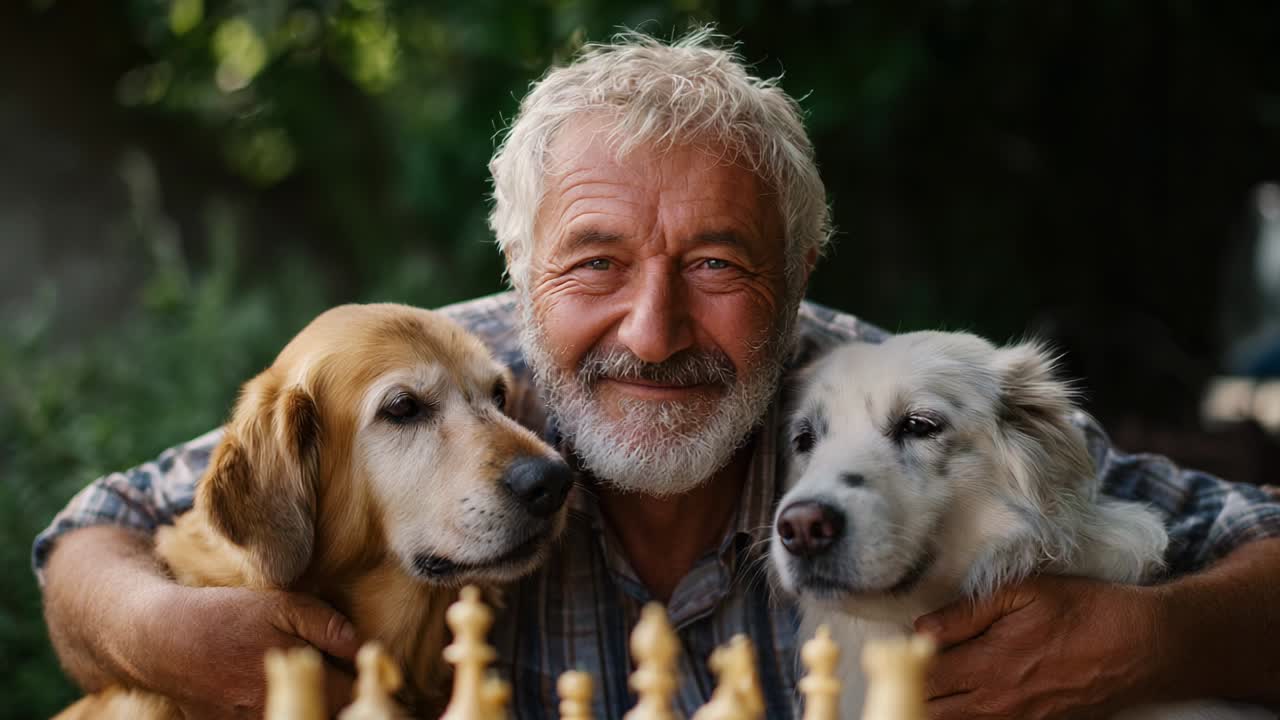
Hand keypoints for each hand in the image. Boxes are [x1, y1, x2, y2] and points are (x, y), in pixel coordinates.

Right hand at [137, 585, 362, 718]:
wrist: (164, 640)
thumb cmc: (226, 616)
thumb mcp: (281, 605)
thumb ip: (326, 625)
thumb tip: (362, 646)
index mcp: (290, 678)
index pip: (349, 695)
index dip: (364, 682)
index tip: (369, 671)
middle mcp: (270, 710)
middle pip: (325, 715)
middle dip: (341, 701)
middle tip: (345, 681)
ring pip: (297, 719)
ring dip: (312, 707)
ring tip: (316, 687)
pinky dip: (282, 711)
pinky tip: (280, 694)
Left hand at [913, 576, 1166, 719]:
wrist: (1145, 646)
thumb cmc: (1084, 611)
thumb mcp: (1023, 593)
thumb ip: (966, 613)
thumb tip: (920, 628)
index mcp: (988, 665)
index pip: (921, 679)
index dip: (898, 667)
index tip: (889, 654)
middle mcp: (999, 702)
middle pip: (932, 711)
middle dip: (910, 693)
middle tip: (900, 673)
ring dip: (937, 709)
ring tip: (928, 689)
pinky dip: (970, 718)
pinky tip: (966, 702)